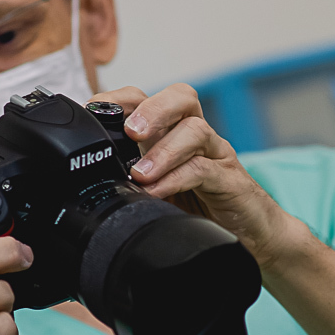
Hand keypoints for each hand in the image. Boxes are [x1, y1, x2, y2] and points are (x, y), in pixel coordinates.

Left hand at [91, 84, 310, 266]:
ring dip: (164, 149)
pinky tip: (158, 193)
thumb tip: (85, 178)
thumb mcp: (153, 191)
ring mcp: (215, 155)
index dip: (120, 99)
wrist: (249, 236)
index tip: (95, 113)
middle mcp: (195, 137)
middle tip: (131, 132)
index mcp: (171, 134)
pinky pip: (204, 170)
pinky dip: (178, 179)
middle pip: (180, 98)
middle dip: (152, 109)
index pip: (148, 98)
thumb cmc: (198, 209)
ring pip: (195, 130)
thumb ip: (126, 178)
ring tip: (141, 175)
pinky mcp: (230, 181)